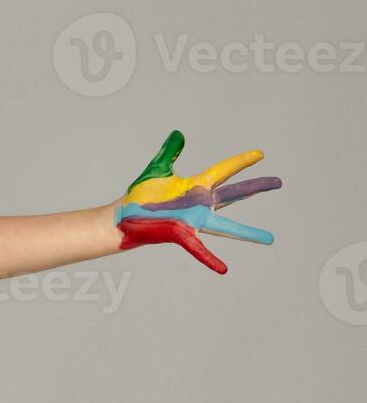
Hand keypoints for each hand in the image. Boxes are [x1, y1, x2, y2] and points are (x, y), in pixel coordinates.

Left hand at [113, 130, 281, 274]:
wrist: (123, 217)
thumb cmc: (141, 198)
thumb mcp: (157, 170)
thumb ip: (169, 152)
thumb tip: (178, 134)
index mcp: (195, 187)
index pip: (223, 171)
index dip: (241, 162)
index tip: (260, 154)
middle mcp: (199, 204)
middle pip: (233, 194)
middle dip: (255, 187)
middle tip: (279, 182)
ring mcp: (193, 220)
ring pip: (225, 226)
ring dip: (247, 233)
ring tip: (269, 239)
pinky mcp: (181, 234)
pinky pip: (197, 248)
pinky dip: (209, 259)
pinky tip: (224, 269)